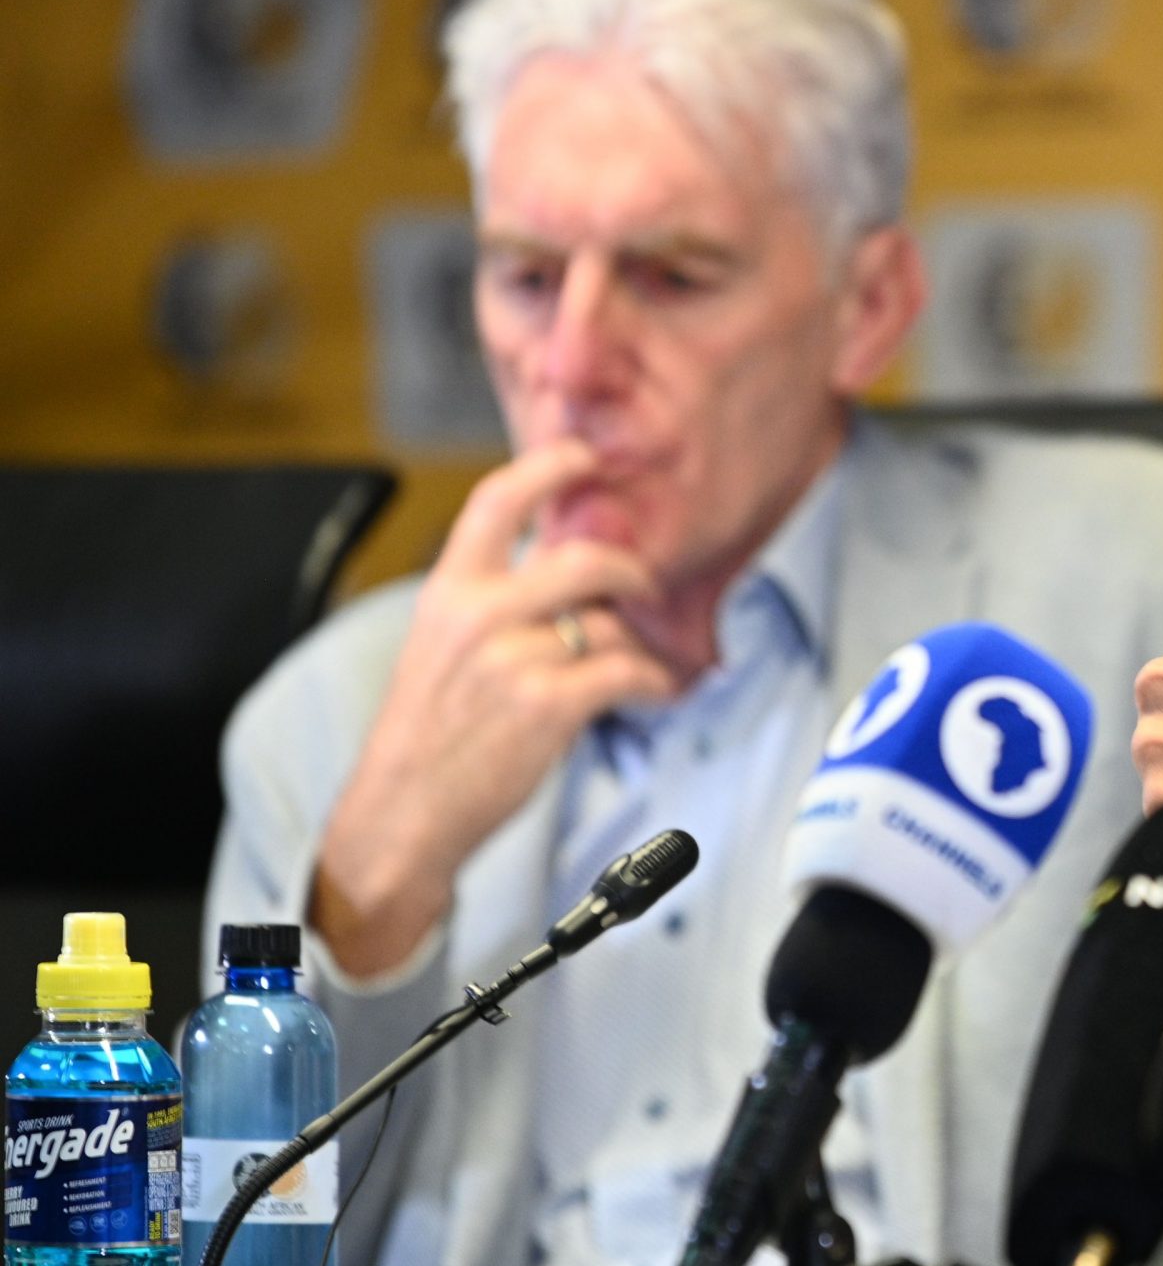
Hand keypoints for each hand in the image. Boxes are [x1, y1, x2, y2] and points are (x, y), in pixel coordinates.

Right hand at [310, 440, 678, 976]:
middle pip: (584, 559)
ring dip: (639, 646)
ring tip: (642, 665)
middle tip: (646, 586)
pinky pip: (628, 672)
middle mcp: (478, 614)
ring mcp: (513, 659)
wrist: (403, 809)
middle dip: (631, 572)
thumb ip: (493, 601)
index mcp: (448, 591)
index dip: (549, 465)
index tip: (587, 456)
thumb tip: (568, 568)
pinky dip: (655, 683)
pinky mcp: (547, 705)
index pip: (496, 501)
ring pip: (611, 626)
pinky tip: (654, 692)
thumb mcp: (441, 646)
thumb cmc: (431, 731)